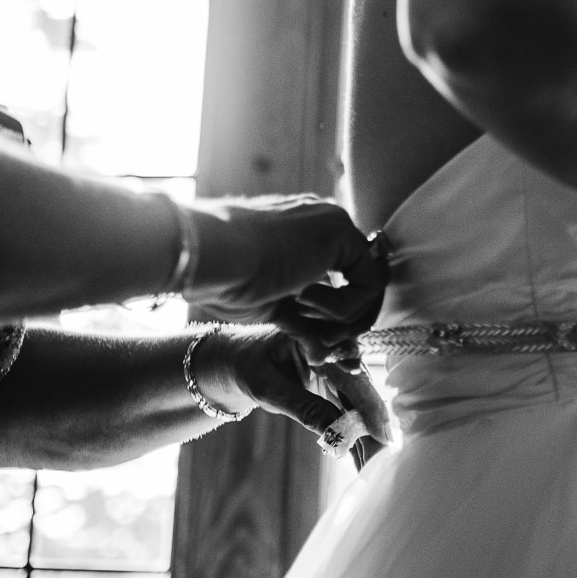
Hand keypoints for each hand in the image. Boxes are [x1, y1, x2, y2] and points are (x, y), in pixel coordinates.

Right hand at [183, 196, 387, 341]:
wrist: (207, 257)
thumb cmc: (224, 280)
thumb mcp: (273, 307)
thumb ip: (304, 323)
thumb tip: (322, 353)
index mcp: (305, 235)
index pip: (345, 278)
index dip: (338, 316)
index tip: (318, 337)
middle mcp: (325, 224)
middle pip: (363, 280)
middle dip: (348, 321)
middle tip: (322, 341)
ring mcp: (334, 224)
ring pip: (370, 285)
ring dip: (343, 317)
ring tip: (303, 315)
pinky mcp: (341, 233)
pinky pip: (368, 284)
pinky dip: (343, 307)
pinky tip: (304, 299)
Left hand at [190, 325, 392, 460]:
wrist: (241, 360)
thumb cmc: (251, 367)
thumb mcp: (270, 388)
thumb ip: (305, 407)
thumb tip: (338, 435)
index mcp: (324, 340)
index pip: (355, 377)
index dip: (371, 408)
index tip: (381, 436)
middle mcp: (340, 351)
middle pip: (365, 394)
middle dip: (375, 429)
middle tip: (385, 459)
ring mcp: (342, 369)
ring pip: (362, 407)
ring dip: (368, 437)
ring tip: (376, 466)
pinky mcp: (341, 387)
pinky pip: (352, 412)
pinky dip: (355, 436)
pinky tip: (364, 460)